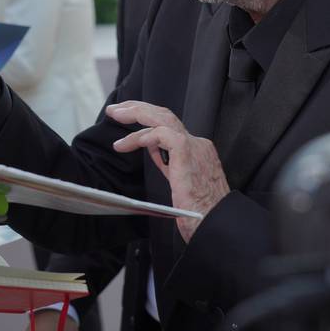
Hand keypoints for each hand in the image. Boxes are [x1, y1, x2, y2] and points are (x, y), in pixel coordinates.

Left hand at [107, 101, 229, 240]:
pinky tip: (126, 143)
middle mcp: (198, 143)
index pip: (170, 126)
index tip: (127, 122)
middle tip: (116, 109)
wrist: (214, 222)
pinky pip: (162, 133)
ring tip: (115, 115)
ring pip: (163, 118)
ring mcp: (194, 146)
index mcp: (197, 150)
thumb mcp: (180, 181)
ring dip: (136, 113)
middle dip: (138, 108)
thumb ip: (169, 163)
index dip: (147, 121)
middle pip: (165, 115)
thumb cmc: (199, 212)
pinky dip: (143, 136)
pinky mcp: (187, 152)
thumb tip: (152, 149)